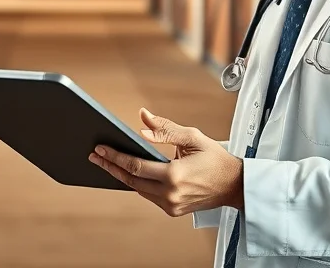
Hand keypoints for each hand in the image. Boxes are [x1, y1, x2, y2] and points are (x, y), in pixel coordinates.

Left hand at [88, 107, 243, 216]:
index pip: (135, 166)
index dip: (114, 156)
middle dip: (111, 166)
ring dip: (122, 175)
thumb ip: (165, 128)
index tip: (100, 149)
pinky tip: (127, 172)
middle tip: (95, 155)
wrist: (234, 185)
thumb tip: (142, 119)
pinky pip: (148, 195)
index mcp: (174, 175)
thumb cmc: (216, 159)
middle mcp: (170, 194)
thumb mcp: (192, 137)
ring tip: (107, 162)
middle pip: (131, 180)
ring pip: (138, 189)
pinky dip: (137, 183)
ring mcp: (171, 205)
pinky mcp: (172, 210)